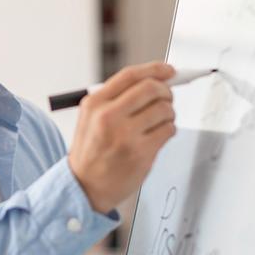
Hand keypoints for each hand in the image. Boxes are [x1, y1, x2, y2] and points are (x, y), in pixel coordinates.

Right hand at [68, 62, 176, 212]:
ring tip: (159, 121)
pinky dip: (168, 129)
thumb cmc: (92, 150)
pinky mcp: (141, 153)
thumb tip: (154, 81)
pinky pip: (168, 130)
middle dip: (166, 91)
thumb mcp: (91, 117)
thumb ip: (117, 97)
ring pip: (164, 109)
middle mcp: (108, 116)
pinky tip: (158, 135)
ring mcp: (125, 135)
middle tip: (166, 98)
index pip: (130, 75)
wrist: (85, 186)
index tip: (169, 70)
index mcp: (95, 103)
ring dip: (169, 113)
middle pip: (151, 88)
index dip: (154, 69)